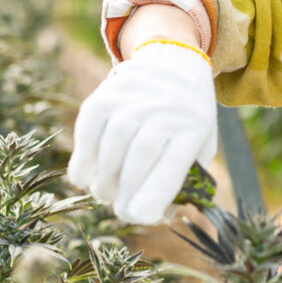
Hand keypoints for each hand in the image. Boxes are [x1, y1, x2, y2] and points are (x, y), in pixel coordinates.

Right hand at [68, 41, 216, 224]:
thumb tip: (160, 216)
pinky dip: (83, 159)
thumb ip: (182, 183)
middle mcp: (164, 107)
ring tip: (104, 194)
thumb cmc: (185, 121)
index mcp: (193, 127)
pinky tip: (85, 176)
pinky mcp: (105, 93)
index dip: (153, 195)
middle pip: (138, 156)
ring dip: (103, 179)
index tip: (137, 216)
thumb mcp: (198, 148)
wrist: (172, 66)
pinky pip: (88, 130)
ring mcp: (133, 97)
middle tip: (120, 209)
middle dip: (125, 192)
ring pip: (111, 144)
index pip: (172, 165)